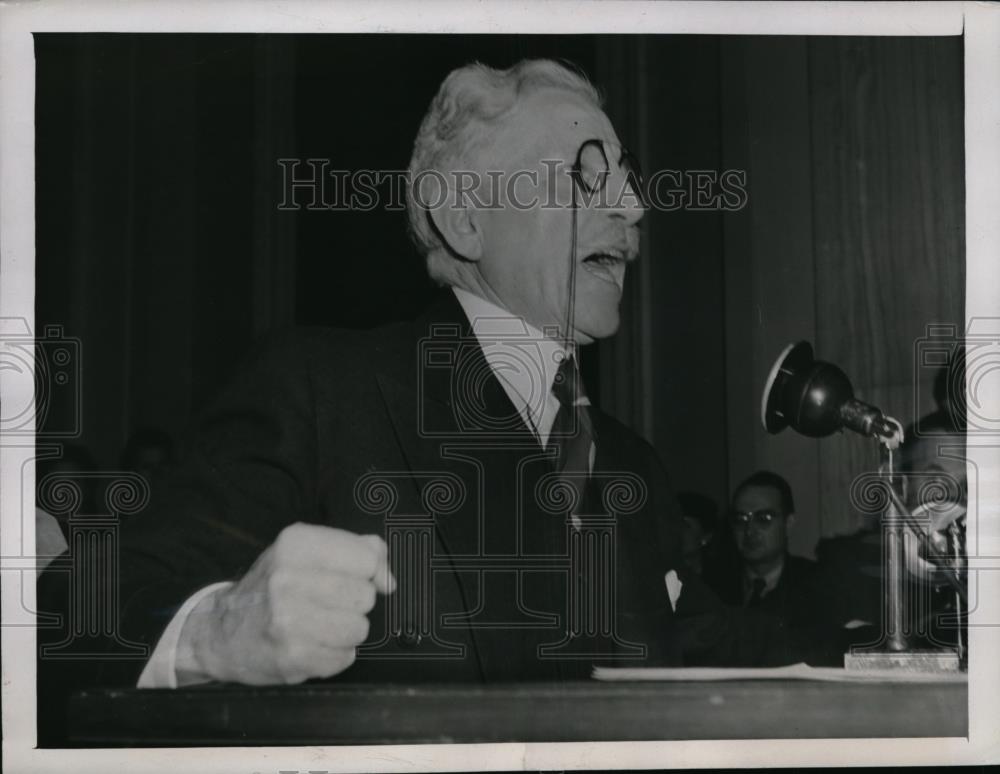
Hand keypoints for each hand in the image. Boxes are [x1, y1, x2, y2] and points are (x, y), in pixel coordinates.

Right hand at [175, 523, 395, 684]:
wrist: (222, 632)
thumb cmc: (272, 588)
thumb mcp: (306, 552)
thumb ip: (356, 550)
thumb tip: (388, 578)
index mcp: (295, 544)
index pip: (366, 557)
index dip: (369, 571)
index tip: (355, 577)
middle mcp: (288, 578)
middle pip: (364, 595)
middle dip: (354, 604)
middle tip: (328, 604)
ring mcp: (287, 619)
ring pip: (359, 628)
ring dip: (346, 632)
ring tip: (320, 626)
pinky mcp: (291, 657)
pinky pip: (345, 658)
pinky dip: (334, 656)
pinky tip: (311, 645)